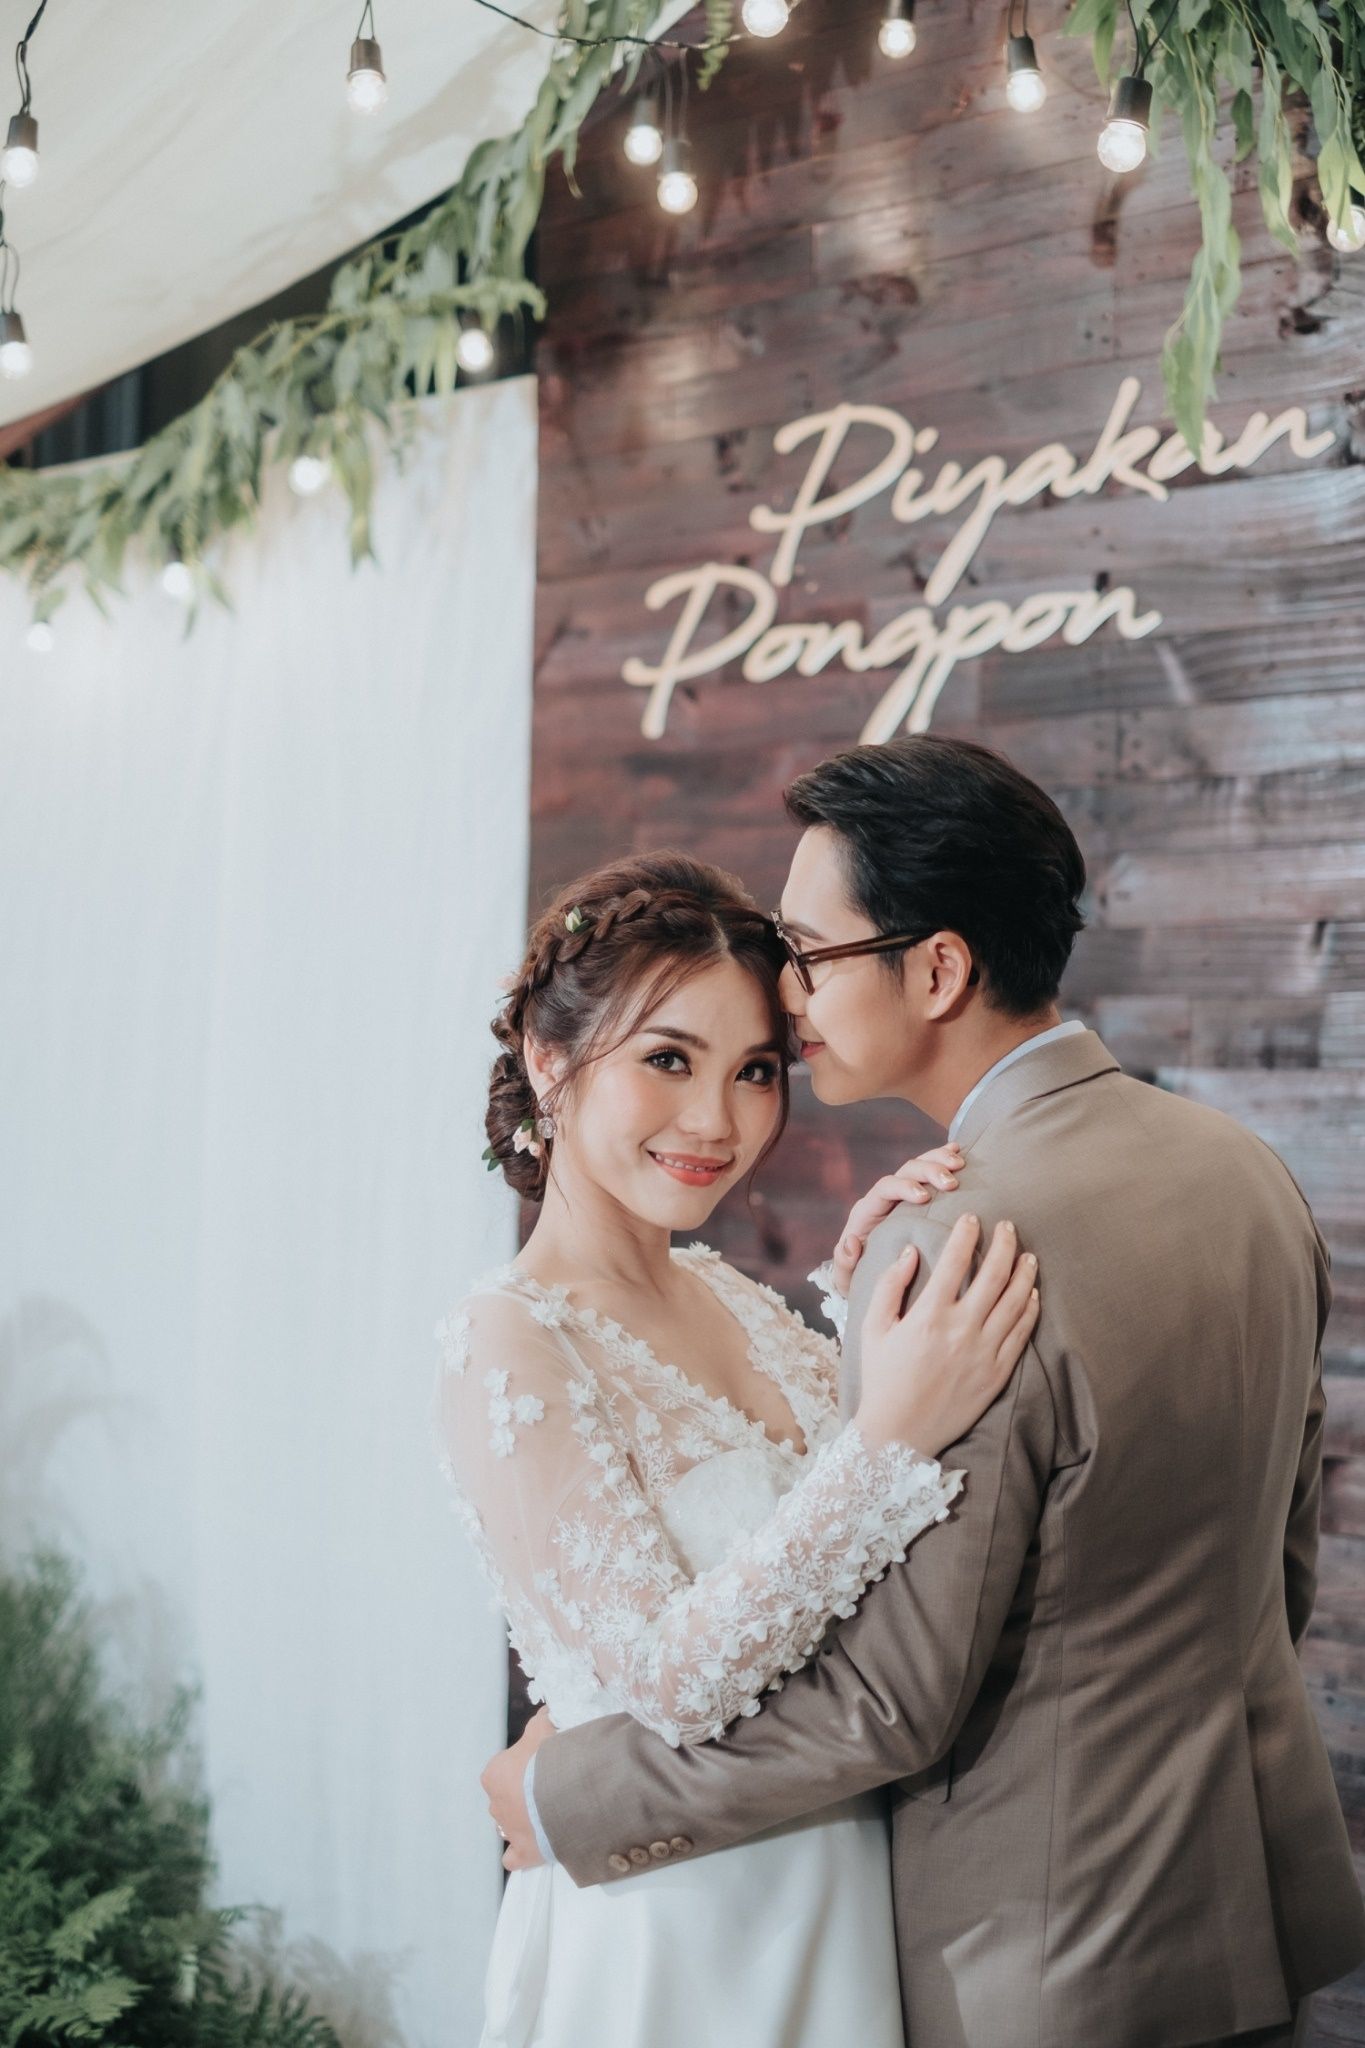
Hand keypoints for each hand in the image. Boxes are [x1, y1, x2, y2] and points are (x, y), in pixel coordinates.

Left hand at [481, 1706, 555, 1871]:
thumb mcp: (544, 1727)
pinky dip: (521, 1853)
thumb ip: (540, 1721)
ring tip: (550, 1815)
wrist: (566, 1792)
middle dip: (524, 1795)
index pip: (504, 1769)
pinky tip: (534, 1846)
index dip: (525, 1767)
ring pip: (509, 1826)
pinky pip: (513, 1858)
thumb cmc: (551, 1756)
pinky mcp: (522, 1854)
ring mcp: (508, 1831)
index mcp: (494, 1774)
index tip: (544, 1766)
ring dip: (524, 1822)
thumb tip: (544, 1714)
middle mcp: (494, 1804)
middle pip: (507, 1798)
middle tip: (551, 1788)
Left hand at [828, 1145, 963, 1296]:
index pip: (884, 1188)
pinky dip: (942, 1157)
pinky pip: (930, 1170)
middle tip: (952, 1181)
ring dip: (939, 1160)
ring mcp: (902, 1193)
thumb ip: (845, 1262)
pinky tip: (958, 1150)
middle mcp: (884, 1197)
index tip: (925, 1197)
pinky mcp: (918, 1195)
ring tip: (960, 1163)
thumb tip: (850, 1242)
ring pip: (919, 1165)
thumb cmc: (859, 1275)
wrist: (873, 1279)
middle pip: (905, 1171)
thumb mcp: (847, 1276)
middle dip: (928, 1170)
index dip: (904, 1187)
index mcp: (868, 1211)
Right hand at [854, 1214, 1038, 1459]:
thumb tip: (910, 1251)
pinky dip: (1029, 1310)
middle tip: (1008, 1226)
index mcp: (929, 1316)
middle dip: (1003, 1244)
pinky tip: (1032, 1293)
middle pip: (993, 1275)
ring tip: (1028, 1254)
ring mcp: (983, 1353)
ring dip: (1024, 1273)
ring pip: (1014, 1302)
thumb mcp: (872, 1328)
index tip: (972, 1218)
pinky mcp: (997, 1374)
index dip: (966, 1235)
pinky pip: (1021, 1335)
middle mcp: (961, 1330)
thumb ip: (890, 1286)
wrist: (899, 1434)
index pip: (954, 1262)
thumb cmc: (882, 1378)